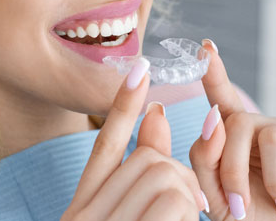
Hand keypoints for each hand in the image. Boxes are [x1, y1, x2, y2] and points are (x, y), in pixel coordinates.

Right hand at [62, 58, 207, 220]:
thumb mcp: (130, 217)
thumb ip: (146, 172)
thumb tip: (156, 110)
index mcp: (83, 207)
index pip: (105, 145)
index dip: (125, 105)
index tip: (141, 69)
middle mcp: (83, 215)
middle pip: (146, 157)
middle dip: (179, 175)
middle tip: (192, 206)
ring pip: (164, 173)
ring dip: (189, 197)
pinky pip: (176, 201)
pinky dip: (192, 213)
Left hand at [190, 40, 275, 219]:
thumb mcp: (217, 196)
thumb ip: (205, 159)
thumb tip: (212, 117)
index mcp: (236, 138)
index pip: (222, 99)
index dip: (214, 72)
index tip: (206, 46)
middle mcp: (264, 128)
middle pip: (237, 124)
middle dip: (232, 170)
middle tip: (240, 208)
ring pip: (269, 136)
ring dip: (270, 182)